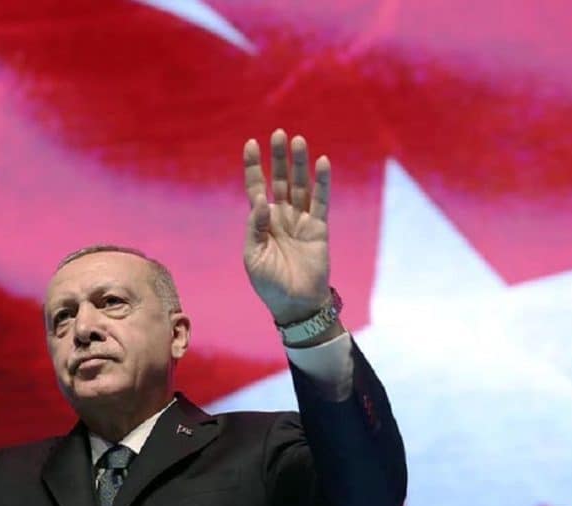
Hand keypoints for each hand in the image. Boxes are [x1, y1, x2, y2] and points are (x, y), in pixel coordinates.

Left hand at [243, 129, 331, 324]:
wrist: (296, 305)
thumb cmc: (269, 285)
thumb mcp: (254, 256)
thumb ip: (256, 227)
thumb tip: (261, 201)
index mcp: (261, 222)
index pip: (255, 187)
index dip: (253, 166)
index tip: (250, 144)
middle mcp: (281, 216)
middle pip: (279, 180)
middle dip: (278, 157)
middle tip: (278, 133)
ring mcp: (301, 220)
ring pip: (300, 185)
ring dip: (299, 164)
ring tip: (298, 141)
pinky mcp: (319, 228)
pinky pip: (320, 201)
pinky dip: (322, 182)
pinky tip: (321, 162)